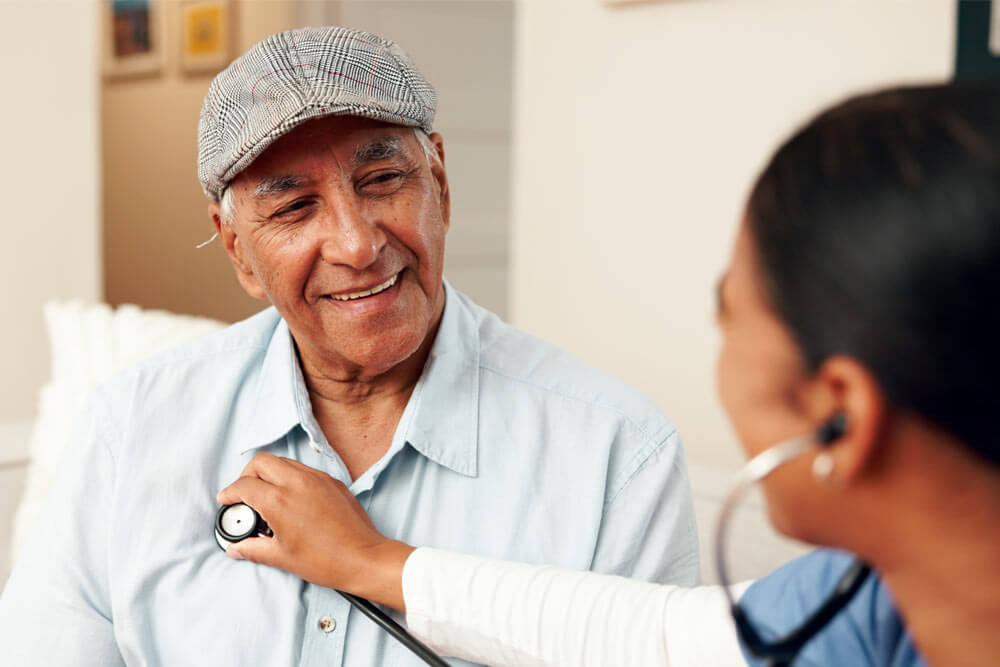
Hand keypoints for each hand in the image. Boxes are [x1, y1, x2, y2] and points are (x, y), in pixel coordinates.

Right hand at [216, 452, 414, 609]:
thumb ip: (253, 549)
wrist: (363, 557)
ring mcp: (317, 478)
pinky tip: (292, 497)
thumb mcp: (281, 557)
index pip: (244, 485)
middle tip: (245, 494)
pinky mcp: (332, 481)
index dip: (230, 493)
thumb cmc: (325, 560)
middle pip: (261, 461)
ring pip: (284, 461)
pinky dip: (291, 476)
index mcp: (279, 500)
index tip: (226, 500)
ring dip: (270, 473)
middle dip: (247, 474)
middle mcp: (297, 482)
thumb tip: (236, 548)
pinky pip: (304, 469)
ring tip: (268, 496)